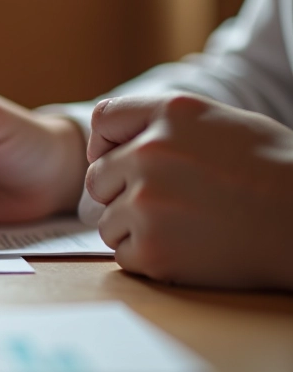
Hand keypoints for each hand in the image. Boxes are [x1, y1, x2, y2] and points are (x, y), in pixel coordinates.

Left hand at [86, 94, 292, 289]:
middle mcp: (150, 152)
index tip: (122, 160)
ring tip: (187, 225)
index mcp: (170, 113)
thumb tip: (110, 147)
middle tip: (169, 203)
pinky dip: (149, 257)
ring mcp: (147, 202)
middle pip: (98, 178)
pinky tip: (188, 248)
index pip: (103, 120)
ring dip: (136, 228)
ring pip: (108, 221)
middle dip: (122, 192)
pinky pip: (123, 254)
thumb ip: (163, 127)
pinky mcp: (153, 249)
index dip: (108, 144)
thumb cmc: (274, 172)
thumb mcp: (220, 123)